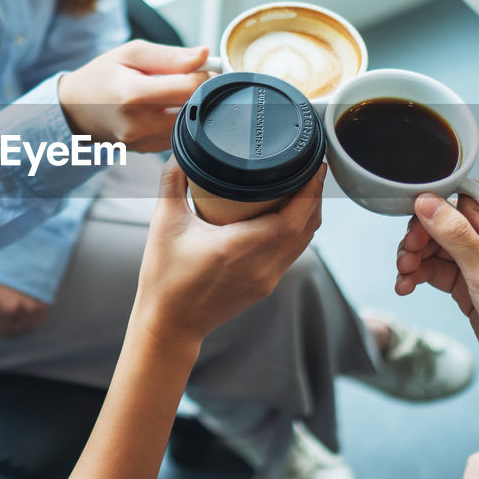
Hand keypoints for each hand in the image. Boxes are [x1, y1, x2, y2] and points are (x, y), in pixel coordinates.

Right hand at [58, 40, 212, 151]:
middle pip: (193, 109)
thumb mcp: (131, 53)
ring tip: (175, 91)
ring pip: (188, 125)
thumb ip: (170, 56)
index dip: (203, 74)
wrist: (74, 109)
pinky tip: (165, 108)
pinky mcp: (146, 150)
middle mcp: (137, 123)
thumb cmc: (101, 76)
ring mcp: (141, 141)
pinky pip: (176, 135)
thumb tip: (204, 56)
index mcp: (133, 94)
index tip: (201, 66)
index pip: (190, 88)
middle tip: (192, 77)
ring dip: (189, 107)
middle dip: (199, 91)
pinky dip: (177, 120)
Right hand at [132, 159, 325, 346]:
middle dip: (315, 195)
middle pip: (307, 228)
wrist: (169, 325)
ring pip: (303, 242)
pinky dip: (297, 231)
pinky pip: (292, 254)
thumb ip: (172, 184)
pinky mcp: (264, 287)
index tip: (316, 165)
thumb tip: (180, 154)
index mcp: (239, 248)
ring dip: (309, 214)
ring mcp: (266, 280)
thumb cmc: (164, 278)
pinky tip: (288, 216)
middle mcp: (260, 266)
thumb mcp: (163, 224)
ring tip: (305, 186)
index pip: (293, 218)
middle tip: (312, 166)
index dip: (311, 191)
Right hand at [394, 185, 478, 399]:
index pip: (470, 197)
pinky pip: (437, 268)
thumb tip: (425, 202)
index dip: (442, 210)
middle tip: (407, 255)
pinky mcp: (472, 283)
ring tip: (404, 274)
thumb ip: (455, 236)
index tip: (418, 227)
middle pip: (448, 219)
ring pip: (438, 244)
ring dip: (416, 257)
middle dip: (423, 236)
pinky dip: (419, 274)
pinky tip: (406, 286)